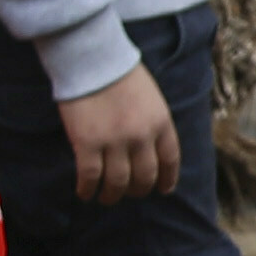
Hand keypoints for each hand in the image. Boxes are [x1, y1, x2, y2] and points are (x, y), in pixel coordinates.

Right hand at [58, 64, 181, 205]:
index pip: (170, 160)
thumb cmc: (119, 72)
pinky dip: (88, 189)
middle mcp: (142, 136)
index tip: (162, 189)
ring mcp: (115, 142)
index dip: (167, 179)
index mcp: (161, 122)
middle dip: (138, 189)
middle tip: (129, 192)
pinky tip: (85, 192)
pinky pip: (90, 177)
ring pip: (118, 183)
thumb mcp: (151, 96)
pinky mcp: (88, 143)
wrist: (92, 57)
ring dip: (112, 195)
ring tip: (106, 197)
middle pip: (144, 177)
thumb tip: (149, 150)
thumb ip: (153, 122)